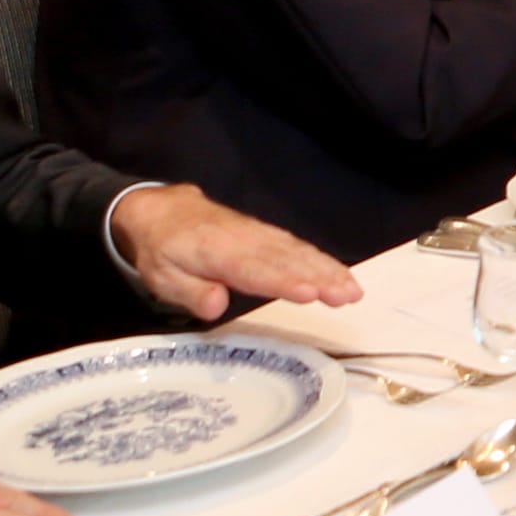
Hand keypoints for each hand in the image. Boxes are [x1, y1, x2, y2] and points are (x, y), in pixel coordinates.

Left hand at [109, 183, 362, 320]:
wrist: (164, 210)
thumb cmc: (163, 250)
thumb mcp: (162, 277)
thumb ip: (190, 292)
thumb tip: (216, 305)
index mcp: (215, 251)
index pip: (254, 270)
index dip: (282, 282)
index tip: (309, 294)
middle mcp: (245, 240)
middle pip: (286, 260)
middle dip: (320, 277)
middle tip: (347, 296)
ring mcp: (260, 235)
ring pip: (298, 252)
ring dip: (329, 270)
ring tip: (353, 290)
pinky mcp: (269, 235)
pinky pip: (298, 247)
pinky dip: (322, 260)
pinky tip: (341, 274)